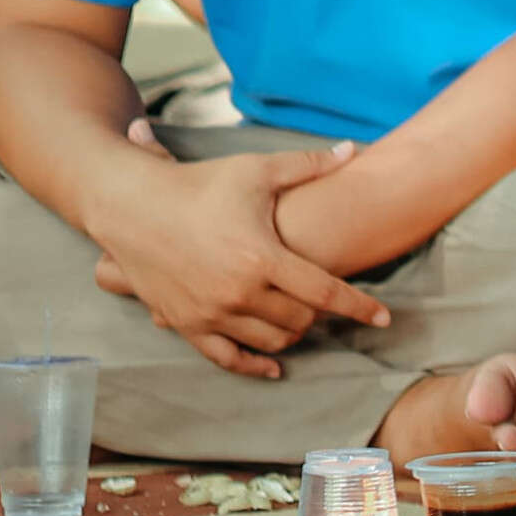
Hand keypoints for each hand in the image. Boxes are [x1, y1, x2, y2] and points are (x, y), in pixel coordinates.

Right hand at [84, 124, 394, 378]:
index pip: (326, 293)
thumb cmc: (199, 184)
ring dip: (293, 334)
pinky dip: (254, 365)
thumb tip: (355, 149)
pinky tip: (274, 366)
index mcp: (262, 257)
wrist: (131, 205)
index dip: (360, 307)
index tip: (385, 317)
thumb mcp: (257, 170)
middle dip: (321, 315)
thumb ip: (309, 166)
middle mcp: (238, 292)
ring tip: (302, 319)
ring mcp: (210, 313)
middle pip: (301, 321)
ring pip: (270, 341)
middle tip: (328, 303)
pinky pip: (227, 358)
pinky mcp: (186, 324)